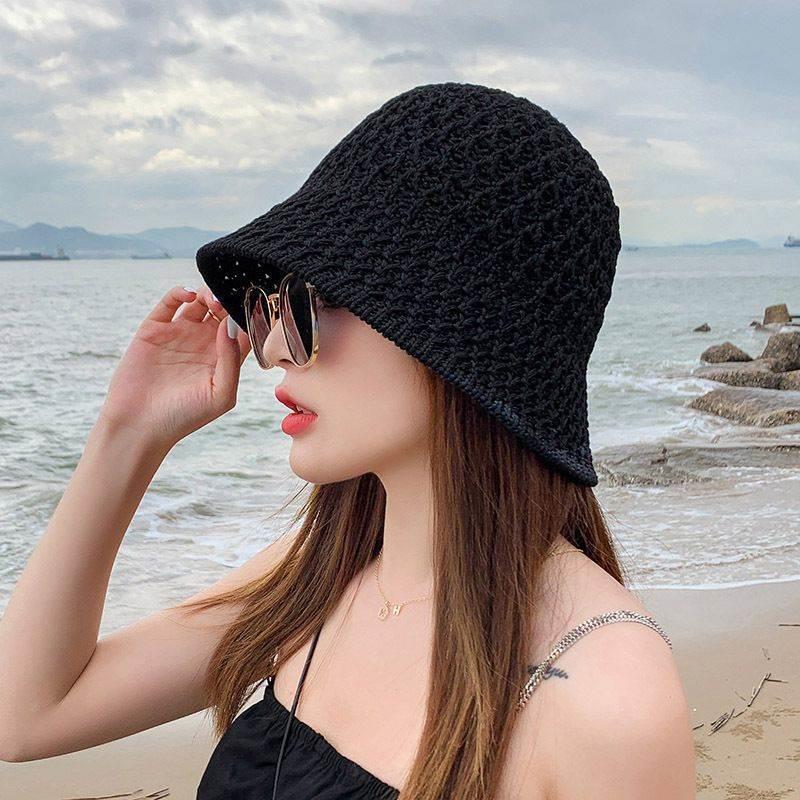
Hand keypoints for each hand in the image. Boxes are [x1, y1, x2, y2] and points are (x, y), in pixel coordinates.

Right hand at [98, 284, 251, 448]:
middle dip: (229, 301)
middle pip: (223, 311)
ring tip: (213, 300)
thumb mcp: (220, 394)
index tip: (254, 307)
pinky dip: (180, 292)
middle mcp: (204, 343)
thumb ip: (231, 360)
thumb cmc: (184, 416)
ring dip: (209, 294)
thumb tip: (232, 327)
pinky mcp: (155, 329)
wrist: (140, 425)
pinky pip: (170, 302)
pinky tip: (189, 296)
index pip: (243, 329)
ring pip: (199, 302)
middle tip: (230, 300)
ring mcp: (179, 334)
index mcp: (224, 358)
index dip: (249, 316)